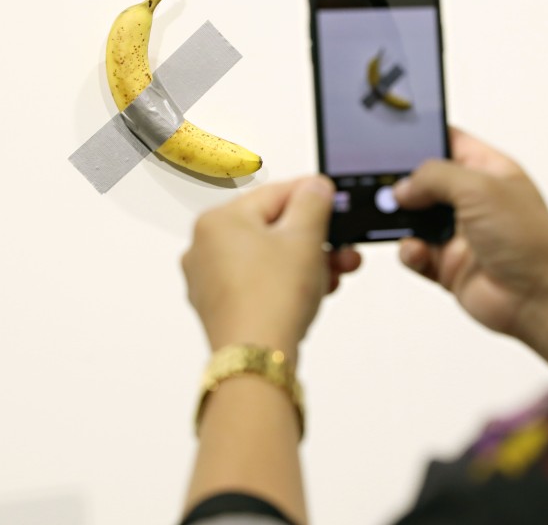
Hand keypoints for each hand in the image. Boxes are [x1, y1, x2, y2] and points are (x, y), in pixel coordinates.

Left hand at [182, 176, 361, 359]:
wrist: (258, 359)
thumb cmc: (271, 301)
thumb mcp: (305, 238)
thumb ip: (313, 202)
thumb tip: (315, 186)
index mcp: (217, 220)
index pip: (276, 194)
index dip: (313, 196)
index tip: (336, 200)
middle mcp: (205, 248)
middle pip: (274, 230)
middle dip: (315, 240)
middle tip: (342, 248)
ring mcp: (210, 281)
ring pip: (270, 259)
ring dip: (307, 264)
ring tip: (334, 275)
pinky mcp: (221, 307)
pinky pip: (261, 284)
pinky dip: (288, 284)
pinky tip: (313, 293)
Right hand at [393, 128, 547, 338]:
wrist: (540, 298)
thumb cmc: (530, 239)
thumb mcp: (480, 188)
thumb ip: (435, 177)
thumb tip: (403, 186)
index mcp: (487, 171)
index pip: (450, 142)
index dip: (425, 137)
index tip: (393, 136)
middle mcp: (471, 201)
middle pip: (424, 182)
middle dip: (402, 183)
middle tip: (381, 183)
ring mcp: (458, 234)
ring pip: (414, 219)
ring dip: (401, 220)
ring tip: (395, 219)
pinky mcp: (447, 265)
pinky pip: (415, 254)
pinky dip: (409, 252)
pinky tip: (417, 251)